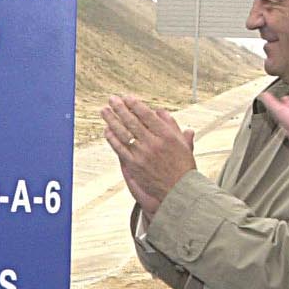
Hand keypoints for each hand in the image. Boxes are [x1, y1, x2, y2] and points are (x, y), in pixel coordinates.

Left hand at [102, 95, 195, 217]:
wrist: (178, 190)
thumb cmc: (182, 167)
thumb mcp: (183, 143)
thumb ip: (172, 125)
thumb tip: (160, 111)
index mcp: (166, 136)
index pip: (147, 115)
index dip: (135, 105)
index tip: (127, 97)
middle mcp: (153, 144)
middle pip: (132, 122)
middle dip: (120, 109)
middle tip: (112, 99)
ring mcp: (142, 155)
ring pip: (123, 134)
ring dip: (112, 121)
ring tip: (104, 111)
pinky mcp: (134, 166)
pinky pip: (120, 149)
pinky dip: (112, 139)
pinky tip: (107, 131)